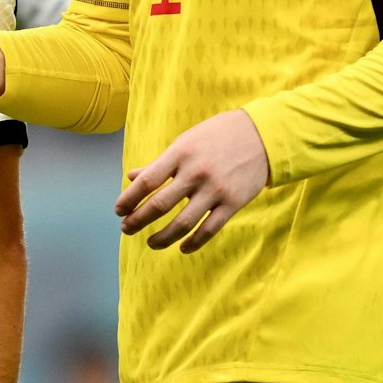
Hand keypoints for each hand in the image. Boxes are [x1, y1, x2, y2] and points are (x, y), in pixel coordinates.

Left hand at [116, 110, 269, 250]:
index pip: (146, 182)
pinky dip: (193, 243)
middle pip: (159, 205)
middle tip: (126, 229)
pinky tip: (182, 247)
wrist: (263, 135)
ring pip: (182, 224)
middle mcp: (196, 172)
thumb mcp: (186, 141)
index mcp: (180, 153)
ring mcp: (216, 189)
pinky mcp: (233, 203)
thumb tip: (131, 177)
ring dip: (162, 238)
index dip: (128, 199)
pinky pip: (209, 230)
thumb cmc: (218, 136)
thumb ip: (159, 163)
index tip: (118, 210)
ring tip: (150, 243)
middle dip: (137, 221)